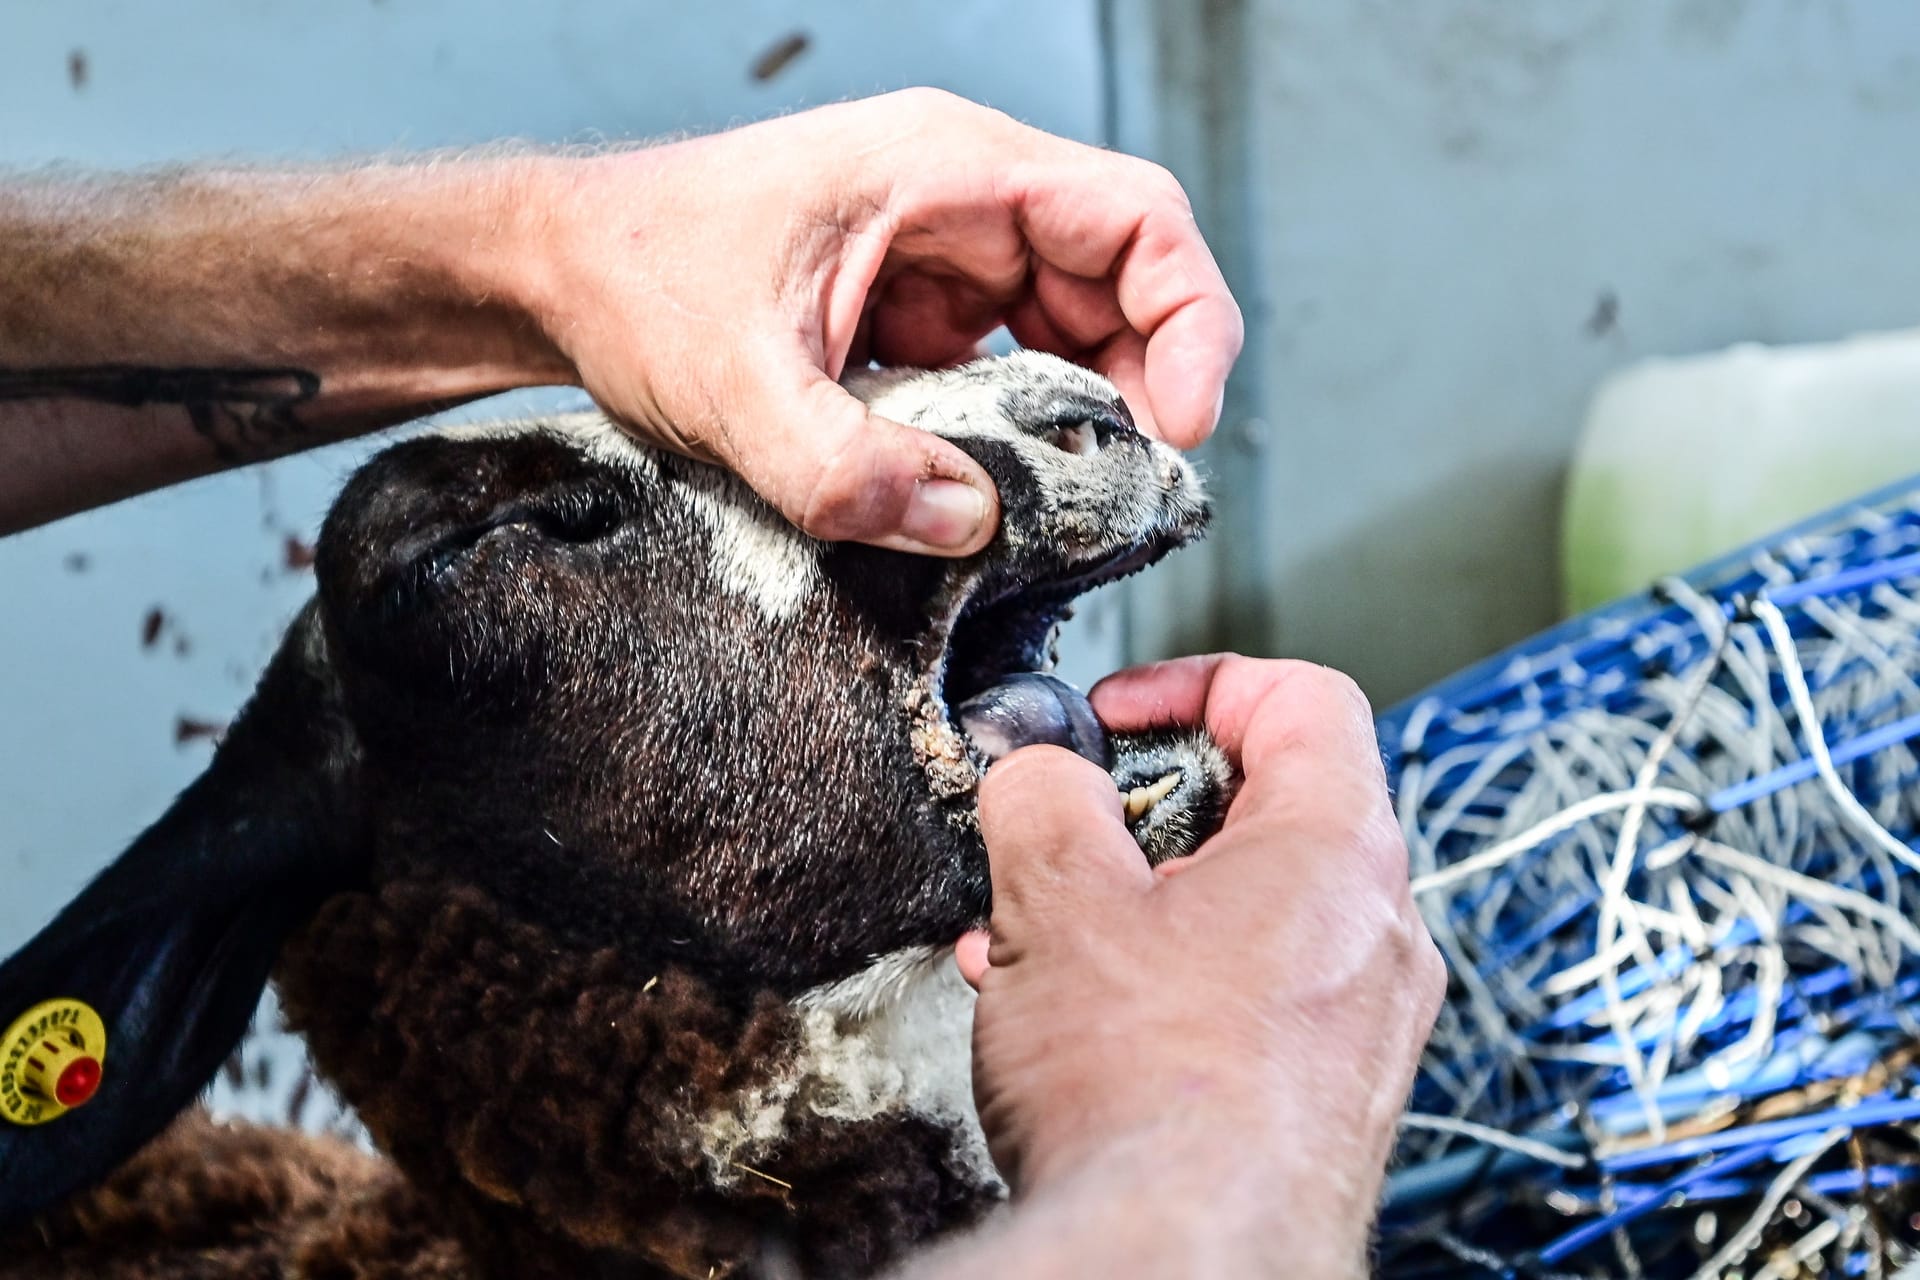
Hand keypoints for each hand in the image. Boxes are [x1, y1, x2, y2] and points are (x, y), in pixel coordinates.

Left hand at [519, 89, 1241, 555]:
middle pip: (1123, 281)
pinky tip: (995, 487)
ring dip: (1085, 414)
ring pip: (1074, 328)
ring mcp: (942, 253)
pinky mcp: (917, 309)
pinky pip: (1009, 364)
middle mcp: (962, 200)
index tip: (1182, 422)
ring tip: (1065, 499)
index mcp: (944, 169)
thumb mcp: (730, 387)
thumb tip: (966, 523)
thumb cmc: (635, 279)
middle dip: (1144, 387)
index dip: (1190, 317)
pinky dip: (1021, 428)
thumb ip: (841, 467)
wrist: (557, 272)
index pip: (1138, 217)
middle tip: (1123, 489)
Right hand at [957, 658, 1442, 1271]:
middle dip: (1147, 812)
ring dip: (1140, 907)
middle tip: (1072, 835)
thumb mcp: (1055, 898)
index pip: (1301, 697)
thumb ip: (1044, 796)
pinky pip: (1251, 1000)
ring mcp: (1364, 1025)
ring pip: (1249, 916)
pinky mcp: (1330, 1099)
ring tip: (1042, 938)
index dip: (1195, 682)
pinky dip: (1166, 983)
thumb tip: (1041, 771)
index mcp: (1337, 850)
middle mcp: (1376, 934)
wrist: (1181, 1264)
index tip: (1117, 712)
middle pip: (1270, 810)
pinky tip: (1073, 1020)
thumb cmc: (1147, 1094)